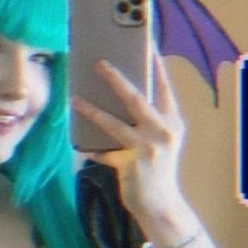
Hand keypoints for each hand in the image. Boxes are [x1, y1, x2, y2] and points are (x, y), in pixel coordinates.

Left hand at [70, 54, 189, 227]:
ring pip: (113, 123)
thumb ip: (148, 119)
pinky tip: (81, 146)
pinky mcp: (130, 164)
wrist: (161, 205)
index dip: (154, 63)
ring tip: (75, 98)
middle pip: (134, 97)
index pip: (162, 85)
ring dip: (91, 109)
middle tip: (98, 62)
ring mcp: (146, 148)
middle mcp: (162, 131)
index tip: (144, 42)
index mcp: (172, 121)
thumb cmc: (157, 169)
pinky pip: (104, 151)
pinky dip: (92, 148)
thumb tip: (121, 94)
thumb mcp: (161, 140)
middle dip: (114, 78)